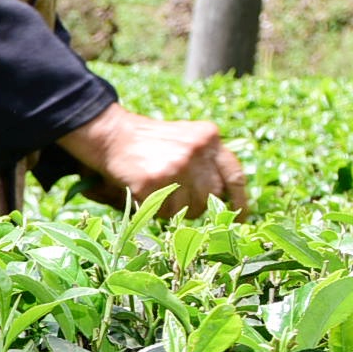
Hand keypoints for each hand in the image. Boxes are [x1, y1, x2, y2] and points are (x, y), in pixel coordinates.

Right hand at [55, 101, 246, 217]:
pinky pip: (163, 212)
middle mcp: (196, 151)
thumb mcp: (185, 139)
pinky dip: (152, 209)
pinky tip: (143, 192)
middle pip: (211, 198)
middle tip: (177, 199)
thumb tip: (224, 198)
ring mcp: (176, 166)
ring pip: (188, 209)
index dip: (240, 200)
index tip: (241, 217)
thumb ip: (206, 160)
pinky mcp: (153, 181)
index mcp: (208, 138)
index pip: (234, 174)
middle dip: (196, 205)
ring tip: (156, 192)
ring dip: (172, 209)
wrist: (110, 134)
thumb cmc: (148, 141)